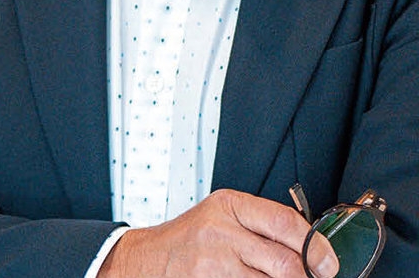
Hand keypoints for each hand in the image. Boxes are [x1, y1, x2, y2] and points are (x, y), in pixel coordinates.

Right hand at [99, 188, 338, 277]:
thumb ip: (262, 226)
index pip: (286, 223)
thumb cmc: (190, 241)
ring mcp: (214, 263)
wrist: (147, 260)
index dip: (316, 247)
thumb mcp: (222, 218)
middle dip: (307, 277)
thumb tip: (314, 249)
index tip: (330, 263)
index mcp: (228, 206)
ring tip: (275, 277)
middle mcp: (220, 231)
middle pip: (285, 262)